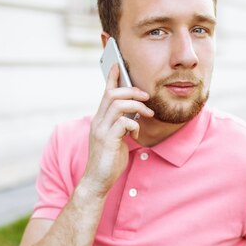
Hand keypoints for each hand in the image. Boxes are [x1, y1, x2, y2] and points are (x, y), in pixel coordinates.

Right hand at [83, 64, 153, 195]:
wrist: (97, 181)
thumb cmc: (108, 162)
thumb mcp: (116, 140)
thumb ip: (122, 126)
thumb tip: (134, 117)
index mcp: (100, 119)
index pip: (105, 92)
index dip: (112, 77)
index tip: (118, 64)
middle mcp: (98, 121)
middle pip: (112, 94)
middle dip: (132, 91)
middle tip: (146, 96)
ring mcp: (101, 130)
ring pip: (118, 104)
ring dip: (137, 105)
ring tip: (148, 113)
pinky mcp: (107, 140)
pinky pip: (123, 122)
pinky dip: (134, 124)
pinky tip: (136, 133)